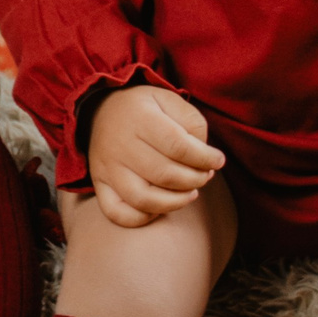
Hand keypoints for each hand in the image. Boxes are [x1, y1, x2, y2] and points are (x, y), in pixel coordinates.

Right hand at [85, 85, 223, 227]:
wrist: (101, 109)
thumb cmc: (144, 108)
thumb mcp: (170, 99)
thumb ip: (192, 123)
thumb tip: (204, 156)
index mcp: (140, 118)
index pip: (178, 146)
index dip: (204, 158)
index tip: (218, 161)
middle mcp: (119, 144)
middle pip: (164, 175)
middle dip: (195, 180)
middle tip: (205, 175)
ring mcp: (107, 167)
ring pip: (143, 199)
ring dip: (175, 202)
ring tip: (190, 193)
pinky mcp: (99, 183)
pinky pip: (116, 212)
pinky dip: (142, 217)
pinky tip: (160, 207)